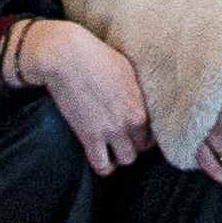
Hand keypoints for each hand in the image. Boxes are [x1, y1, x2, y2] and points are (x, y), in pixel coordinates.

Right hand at [8, 16, 150, 173]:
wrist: (66, 57)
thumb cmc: (96, 56)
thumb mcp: (127, 69)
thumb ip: (137, 91)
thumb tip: (141, 99)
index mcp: (142, 103)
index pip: (155, 132)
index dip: (146, 133)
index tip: (137, 131)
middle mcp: (131, 120)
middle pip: (142, 148)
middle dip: (134, 145)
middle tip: (124, 139)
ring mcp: (110, 131)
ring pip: (126, 160)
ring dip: (120, 156)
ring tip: (112, 149)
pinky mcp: (89, 137)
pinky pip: (102, 166)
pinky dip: (104, 166)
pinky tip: (101, 157)